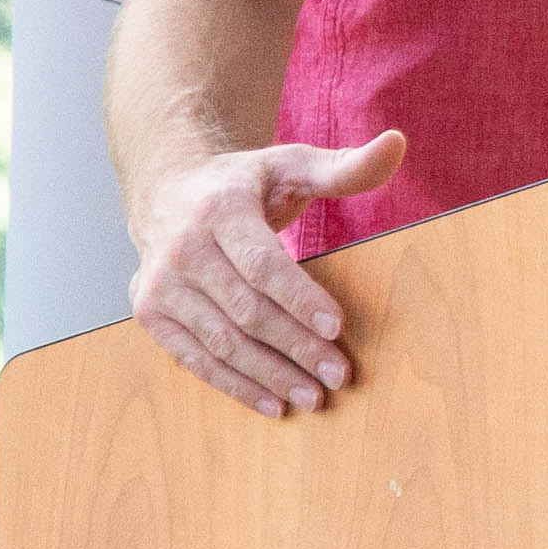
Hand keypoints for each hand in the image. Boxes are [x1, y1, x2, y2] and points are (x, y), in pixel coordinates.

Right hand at [125, 129, 404, 414]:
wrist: (166, 190)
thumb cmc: (242, 183)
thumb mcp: (290, 163)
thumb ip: (344, 166)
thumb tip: (397, 144)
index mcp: (219, 210)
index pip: (262, 264)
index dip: (299, 298)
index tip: (337, 327)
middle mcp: (181, 249)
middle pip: (246, 310)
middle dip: (295, 345)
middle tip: (337, 374)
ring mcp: (161, 285)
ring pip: (221, 342)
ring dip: (268, 375)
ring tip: (313, 396)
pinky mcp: (150, 313)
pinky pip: (194, 359)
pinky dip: (234, 385)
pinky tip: (272, 403)